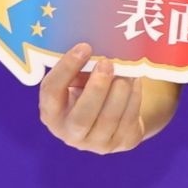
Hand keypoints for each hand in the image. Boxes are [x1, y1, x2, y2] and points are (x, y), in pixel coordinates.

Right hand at [37, 43, 178, 153]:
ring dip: (120, 92)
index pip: (51, 92)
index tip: (84, 47)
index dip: (65, 69)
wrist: (111, 115)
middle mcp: (69, 133)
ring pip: (109, 120)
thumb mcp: (77, 79)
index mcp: (51, 112)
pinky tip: (135, 81)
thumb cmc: (87, 88)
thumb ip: (80, 66)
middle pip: (81, 117)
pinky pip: (128, 121)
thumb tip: (96, 43)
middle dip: (96, 88)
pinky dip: (133, 98)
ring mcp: (95, 143)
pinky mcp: (119, 144)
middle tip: (108, 63)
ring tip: (127, 70)